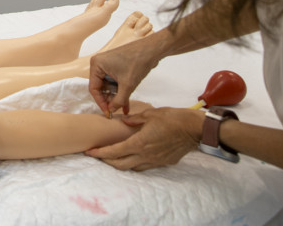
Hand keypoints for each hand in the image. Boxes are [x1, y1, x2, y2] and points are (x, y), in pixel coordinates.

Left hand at [86, 107, 203, 170]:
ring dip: (121, 164)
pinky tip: (133, 156)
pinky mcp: (164, 163)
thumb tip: (122, 121)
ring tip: (113, 156)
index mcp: (139, 143)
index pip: (114, 152)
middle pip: (120, 165)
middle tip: (97, 155)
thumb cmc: (171, 118)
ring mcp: (156, 161)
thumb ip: (133, 119)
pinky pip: (145, 167)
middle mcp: (146, 155)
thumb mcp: (149, 114)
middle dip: (106, 161)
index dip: (100, 153)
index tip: (89, 152)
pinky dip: (135, 163)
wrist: (193, 129)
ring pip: (133, 168)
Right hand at [88, 35, 160, 115]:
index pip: (94, 88)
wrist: (151, 50)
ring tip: (123, 108)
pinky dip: (120, 91)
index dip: (101, 102)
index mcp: (96, 65)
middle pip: (101, 87)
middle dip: (109, 100)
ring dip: (116, 97)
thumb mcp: (127, 85)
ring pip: (109, 86)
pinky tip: (126, 103)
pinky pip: (114, 82)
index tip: (108, 113)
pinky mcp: (115, 66)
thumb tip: (111, 111)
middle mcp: (99, 64)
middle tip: (115, 111)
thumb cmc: (137, 63)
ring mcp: (107, 65)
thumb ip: (118, 100)